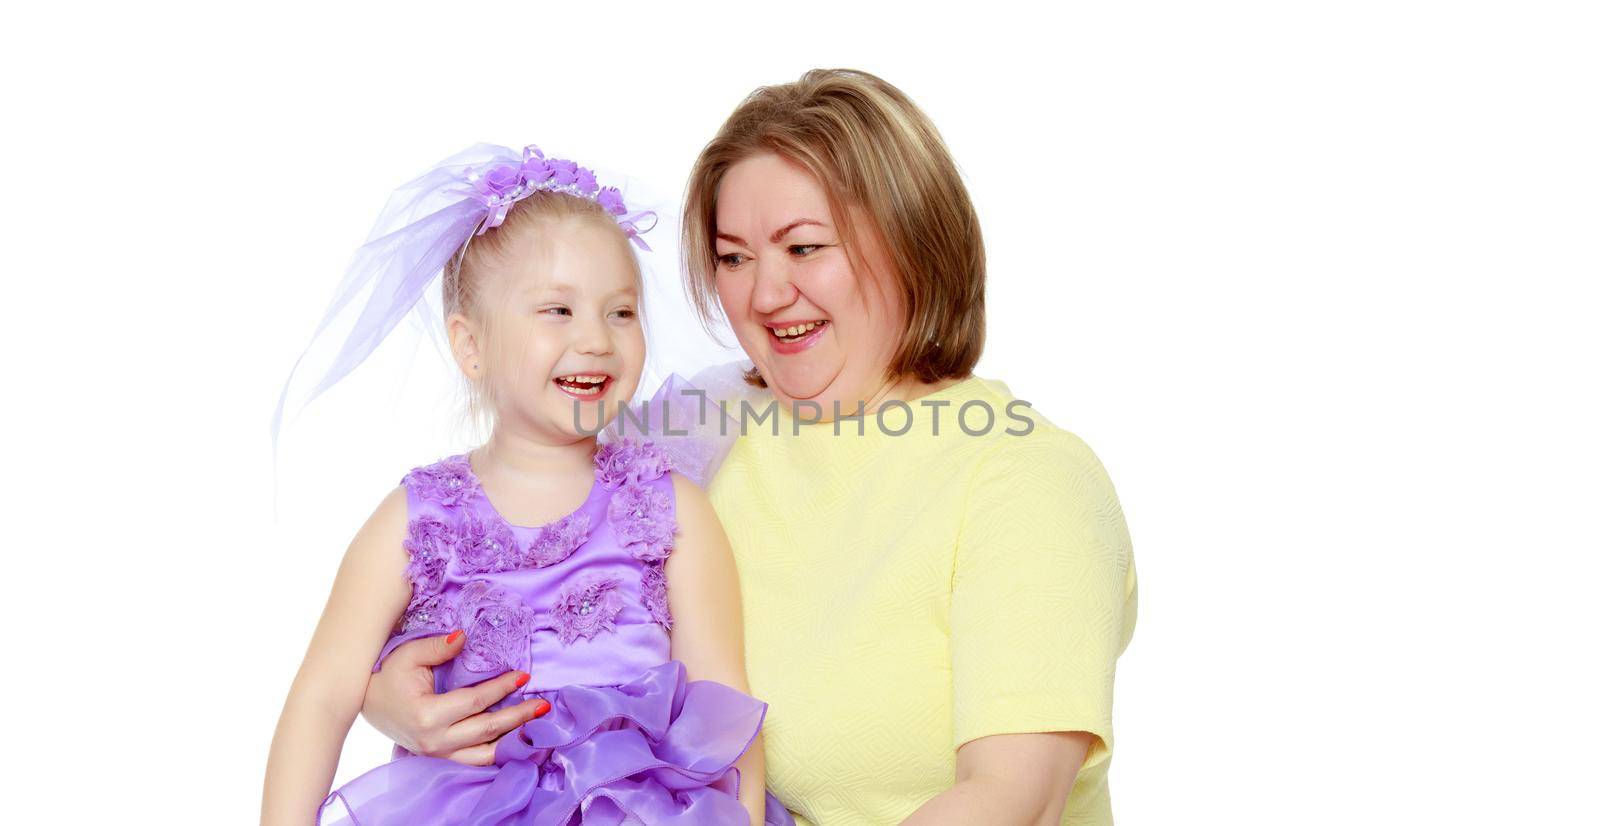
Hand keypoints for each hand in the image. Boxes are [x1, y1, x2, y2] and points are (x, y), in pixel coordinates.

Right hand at [359, 631, 550, 765]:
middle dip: (519, 717)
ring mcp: (438, 754)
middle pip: (487, 730)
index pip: (475, 701)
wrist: (367, 704)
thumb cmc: (387, 678)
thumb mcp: (407, 656)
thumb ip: (438, 647)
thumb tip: (465, 637)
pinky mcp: (440, 759)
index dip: (501, 688)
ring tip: (538, 726)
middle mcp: (435, 741)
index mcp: (428, 715)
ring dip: (514, 740)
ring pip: (485, 754)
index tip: (524, 676)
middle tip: (544, 705)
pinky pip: (475, 762)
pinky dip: (498, 754)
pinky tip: (517, 742)